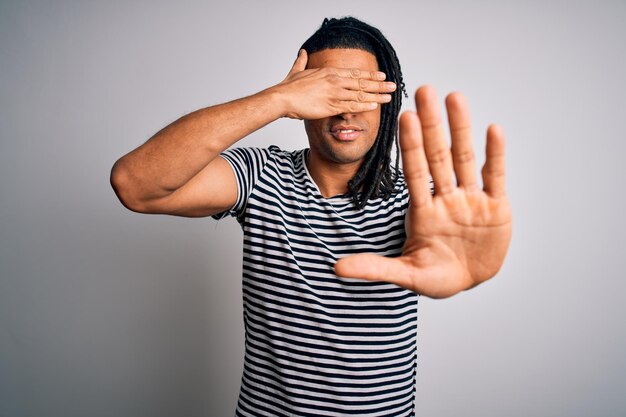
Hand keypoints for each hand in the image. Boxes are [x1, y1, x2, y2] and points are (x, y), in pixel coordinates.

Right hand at [275, 49, 396, 119]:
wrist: (283, 98)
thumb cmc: (289, 87)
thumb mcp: (297, 70)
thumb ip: (302, 61)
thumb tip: (302, 53)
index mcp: (329, 72)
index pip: (355, 73)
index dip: (370, 75)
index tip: (381, 75)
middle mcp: (335, 81)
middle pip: (362, 82)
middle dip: (379, 84)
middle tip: (392, 85)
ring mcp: (334, 93)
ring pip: (360, 94)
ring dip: (376, 95)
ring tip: (389, 96)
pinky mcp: (331, 106)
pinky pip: (352, 106)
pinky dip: (364, 105)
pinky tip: (375, 105)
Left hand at [335, 86, 512, 298]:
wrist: (470, 281)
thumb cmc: (437, 277)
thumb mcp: (406, 275)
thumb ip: (374, 268)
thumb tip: (336, 269)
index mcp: (422, 212)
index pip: (415, 172)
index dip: (410, 146)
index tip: (404, 117)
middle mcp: (446, 199)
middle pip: (438, 156)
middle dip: (432, 125)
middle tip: (423, 91)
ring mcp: (471, 201)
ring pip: (465, 159)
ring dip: (461, 129)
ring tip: (454, 97)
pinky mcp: (497, 208)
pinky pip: (494, 177)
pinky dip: (494, 155)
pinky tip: (493, 129)